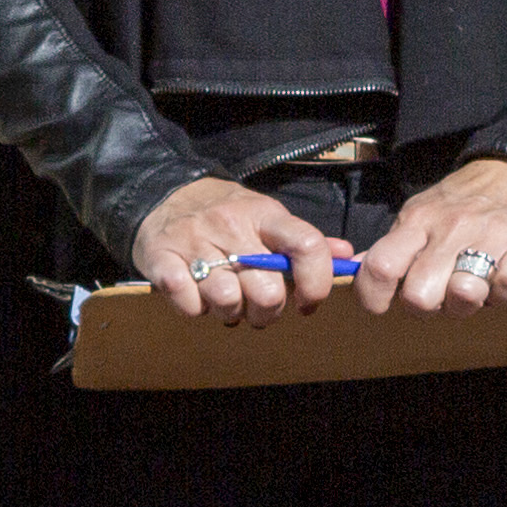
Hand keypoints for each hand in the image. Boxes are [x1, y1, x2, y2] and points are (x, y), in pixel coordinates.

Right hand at [132, 172, 354, 328]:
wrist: (162, 194)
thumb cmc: (224, 214)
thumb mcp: (266, 218)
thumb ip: (302, 240)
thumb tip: (346, 255)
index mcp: (263, 214)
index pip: (306, 245)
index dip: (316, 283)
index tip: (308, 302)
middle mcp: (229, 225)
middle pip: (266, 290)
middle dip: (267, 311)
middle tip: (260, 308)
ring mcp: (192, 241)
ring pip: (227, 300)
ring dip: (230, 312)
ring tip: (227, 303)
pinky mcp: (160, 258)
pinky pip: (187, 302)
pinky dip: (195, 308)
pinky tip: (197, 297)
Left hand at [360, 154, 506, 319]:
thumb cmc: (461, 204)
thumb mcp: (418, 215)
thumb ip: (389, 246)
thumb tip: (351, 269)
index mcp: (417, 221)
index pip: (379, 267)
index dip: (372, 296)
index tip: (381, 305)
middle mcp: (451, 228)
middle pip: (419, 295)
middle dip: (424, 306)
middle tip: (436, 294)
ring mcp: (491, 237)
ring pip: (463, 294)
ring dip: (465, 302)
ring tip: (469, 285)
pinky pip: (506, 289)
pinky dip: (501, 293)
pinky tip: (498, 277)